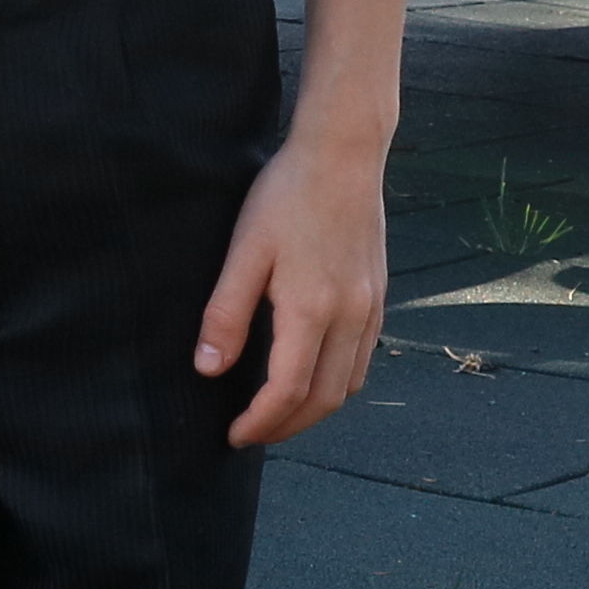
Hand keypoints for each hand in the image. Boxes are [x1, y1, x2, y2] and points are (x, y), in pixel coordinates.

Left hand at [193, 132, 389, 448]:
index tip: (234, 434)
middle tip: (253, 433)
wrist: (344, 154)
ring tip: (279, 413)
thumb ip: (226, 313)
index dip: (260, 423)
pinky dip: (338, 382)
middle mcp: (350, 316)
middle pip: (325, 400)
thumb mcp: (244, 250)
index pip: (288, 391)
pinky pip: (363, 358)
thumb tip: (209, 369)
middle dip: (287, 427)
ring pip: (349, 384)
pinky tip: (312, 374)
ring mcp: (370, 307)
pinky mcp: (379, 295)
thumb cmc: (287, 195)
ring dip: (315, 410)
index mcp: (312, 309)